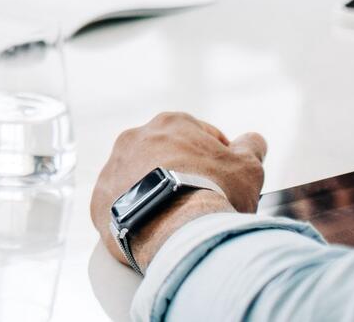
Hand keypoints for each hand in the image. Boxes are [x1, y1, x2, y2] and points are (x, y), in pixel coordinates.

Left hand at [90, 113, 266, 269]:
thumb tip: (253, 139)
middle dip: (182, 173)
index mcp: (169, 123)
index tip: (225, 179)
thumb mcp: (247, 167)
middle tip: (200, 200)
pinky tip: (153, 230)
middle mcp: (134, 138)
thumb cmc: (216, 193)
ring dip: (154, 192)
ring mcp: (112, 168)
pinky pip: (119, 206)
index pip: (198, 135)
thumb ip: (251, 148)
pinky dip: (135, 215)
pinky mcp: (99, 200)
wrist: (178, 229)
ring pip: (138, 179)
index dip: (216, 157)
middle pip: (164, 156)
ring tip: (176, 218)